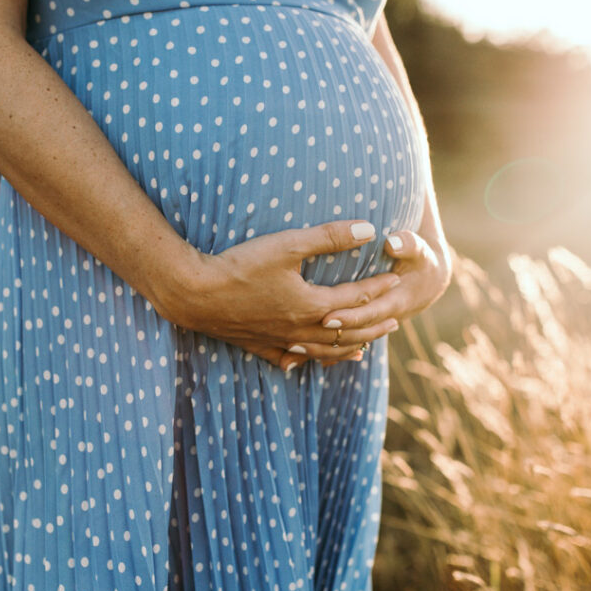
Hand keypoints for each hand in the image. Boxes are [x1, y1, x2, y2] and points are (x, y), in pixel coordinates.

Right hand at [156, 220, 403, 369]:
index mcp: (311, 305)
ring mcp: (279, 340)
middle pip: (347, 332)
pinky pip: (289, 358)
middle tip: (395, 319)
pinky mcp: (257, 344)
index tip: (396, 280)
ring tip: (365, 349)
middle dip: (373, 325)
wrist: (195, 294)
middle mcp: (300, 329)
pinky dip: (306, 360)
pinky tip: (308, 361)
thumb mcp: (288, 244)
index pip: (356, 298)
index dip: (378, 288)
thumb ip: (329, 237)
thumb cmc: (240, 266)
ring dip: (348, 349)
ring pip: (323, 351)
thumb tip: (368, 228)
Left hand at [305, 229, 452, 348]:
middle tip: (295, 340)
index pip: (369, 312)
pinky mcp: (362, 331)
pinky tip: (297, 358)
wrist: (434, 278)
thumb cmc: (424, 260)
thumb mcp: (420, 250)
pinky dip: (320, 353)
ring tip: (291, 351)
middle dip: (325, 339)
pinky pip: (339, 349)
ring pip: (344, 346)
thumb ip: (408, 244)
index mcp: (396, 302)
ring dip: (320, 350)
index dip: (348, 315)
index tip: (326, 316)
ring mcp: (371, 329)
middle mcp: (380, 321)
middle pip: (353, 334)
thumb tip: (394, 241)